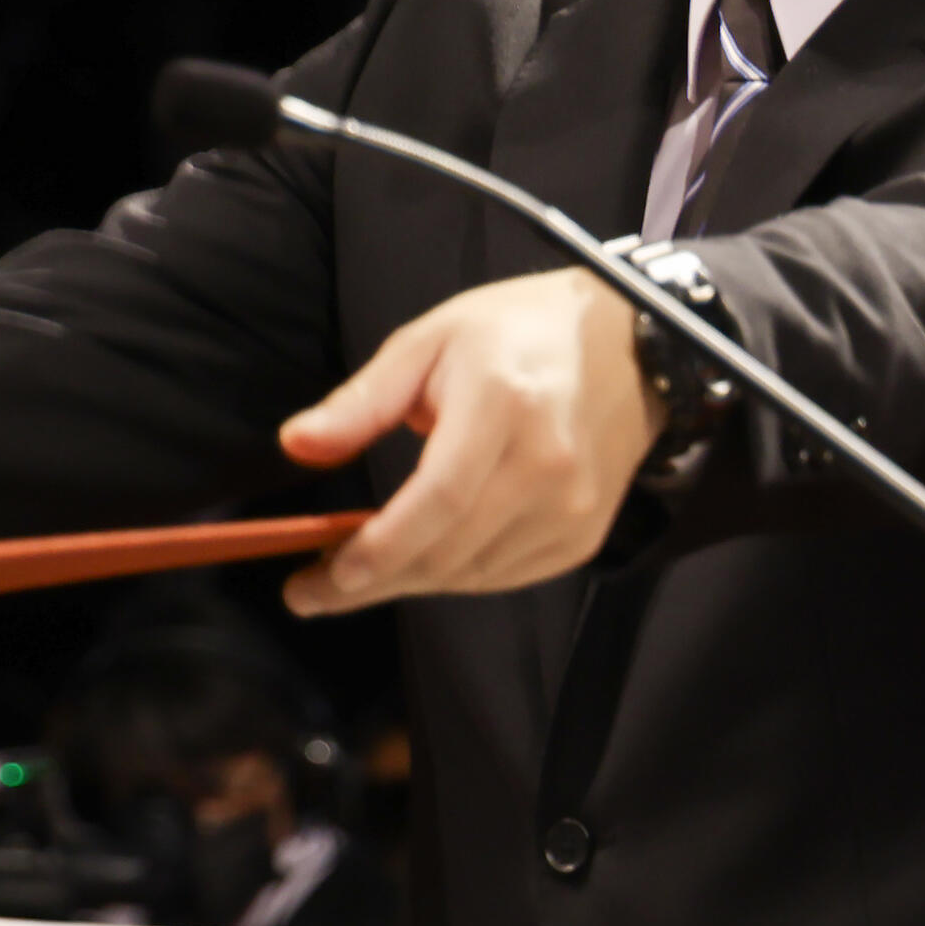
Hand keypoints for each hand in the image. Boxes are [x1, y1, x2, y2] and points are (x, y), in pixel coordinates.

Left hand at [270, 265, 657, 615]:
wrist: (629, 347)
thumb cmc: (517, 334)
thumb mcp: (429, 341)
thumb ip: (362, 401)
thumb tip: (295, 445)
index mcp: (504, 404)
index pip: (438, 499)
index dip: (379, 549)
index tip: (323, 574)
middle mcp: (547, 466)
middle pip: (450, 552)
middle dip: (373, 582)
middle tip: (312, 592)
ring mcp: (573, 509)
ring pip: (472, 576)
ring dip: (408, 582)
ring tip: (355, 577)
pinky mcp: (584, 536)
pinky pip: (503, 577)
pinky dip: (453, 577)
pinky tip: (420, 561)